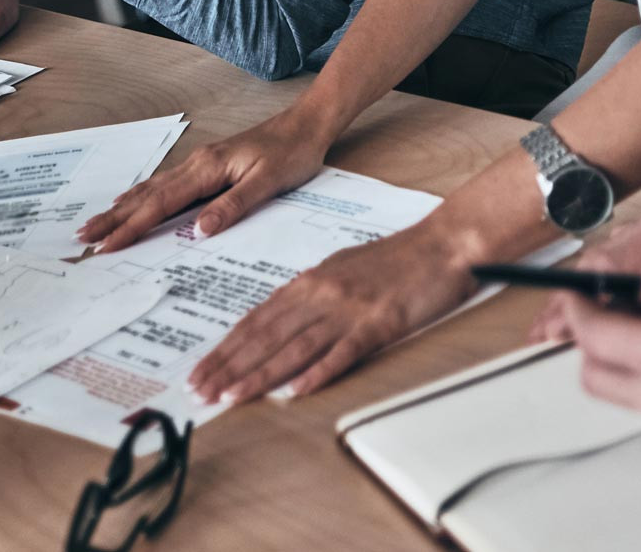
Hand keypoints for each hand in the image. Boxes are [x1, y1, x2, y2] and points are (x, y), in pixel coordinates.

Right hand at [77, 113, 326, 252]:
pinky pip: (165, 183)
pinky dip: (142, 195)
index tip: (106, 247)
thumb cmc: (292, 154)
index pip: (161, 205)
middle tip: (83, 238)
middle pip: (146, 196)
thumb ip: (233, 205)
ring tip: (96, 223)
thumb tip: (199, 231)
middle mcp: (196, 164)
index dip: (132, 228)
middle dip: (114, 218)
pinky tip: (132, 200)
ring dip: (123, 208)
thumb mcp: (269, 183)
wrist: (306, 124)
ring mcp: (199, 163)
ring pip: (152, 189)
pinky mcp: (207, 165)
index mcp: (207, 170)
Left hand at [187, 215, 480, 406]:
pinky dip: (317, 372)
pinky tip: (296, 390)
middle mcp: (321, 294)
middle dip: (228, 366)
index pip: (256, 319)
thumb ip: (309, 294)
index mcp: (309, 281)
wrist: (440, 244)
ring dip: (259, 375)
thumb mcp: (340, 269)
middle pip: (265, 335)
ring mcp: (348, 310)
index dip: (226, 348)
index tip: (202, 371)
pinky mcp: (378, 324)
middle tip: (200, 391)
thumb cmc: (394, 258)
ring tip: (231, 396)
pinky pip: (343, 352)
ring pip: (294, 347)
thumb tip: (279, 318)